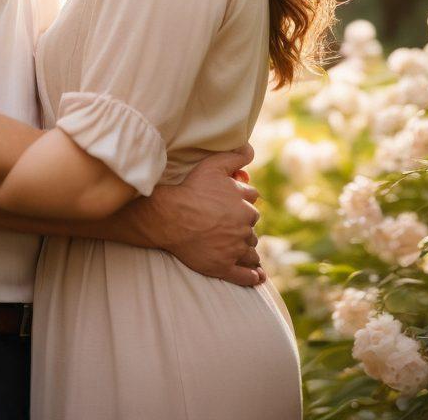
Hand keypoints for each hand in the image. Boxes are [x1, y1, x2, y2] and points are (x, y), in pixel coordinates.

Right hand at [142, 144, 265, 287]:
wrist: (170, 217)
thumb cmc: (191, 189)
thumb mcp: (213, 166)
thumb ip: (235, 157)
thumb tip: (251, 151)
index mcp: (245, 204)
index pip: (252, 201)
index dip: (242, 200)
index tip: (232, 203)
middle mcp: (244, 227)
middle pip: (252, 227)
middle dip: (244, 225)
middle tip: (229, 224)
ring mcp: (235, 249)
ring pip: (250, 251)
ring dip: (248, 249)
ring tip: (240, 249)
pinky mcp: (224, 267)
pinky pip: (245, 276)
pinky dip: (252, 276)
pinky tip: (257, 276)